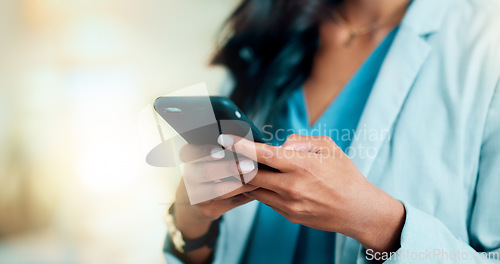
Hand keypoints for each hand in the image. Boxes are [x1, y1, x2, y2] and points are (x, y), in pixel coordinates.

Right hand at [174, 143, 256, 239]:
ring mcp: (196, 195)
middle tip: (249, 165)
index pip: (189, 152)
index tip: (220, 150)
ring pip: (217, 190)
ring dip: (240, 184)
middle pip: (205, 172)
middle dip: (228, 168)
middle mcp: (189, 177)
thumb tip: (249, 140)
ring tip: (256, 177)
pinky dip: (244, 194)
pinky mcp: (209, 209)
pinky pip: (229, 202)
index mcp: (188, 159)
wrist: (193, 204)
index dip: (204, 151)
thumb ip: (224, 150)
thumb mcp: (206, 159)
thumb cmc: (208, 172)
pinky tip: (256, 188)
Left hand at [217, 134, 405, 253]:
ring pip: (255, 189)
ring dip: (243, 179)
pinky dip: (259, 190)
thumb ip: (302, 141)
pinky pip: (266, 200)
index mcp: (303, 165)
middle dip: (233, 165)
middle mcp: (292, 186)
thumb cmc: (346, 175)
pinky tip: (258, 181)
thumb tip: (279, 144)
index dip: (241, 146)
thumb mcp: (329, 148)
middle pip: (251, 176)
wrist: (359, 211)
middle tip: (220, 156)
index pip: (264, 154)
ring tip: (235, 168)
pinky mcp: (289, 216)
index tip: (224, 139)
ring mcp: (289, 205)